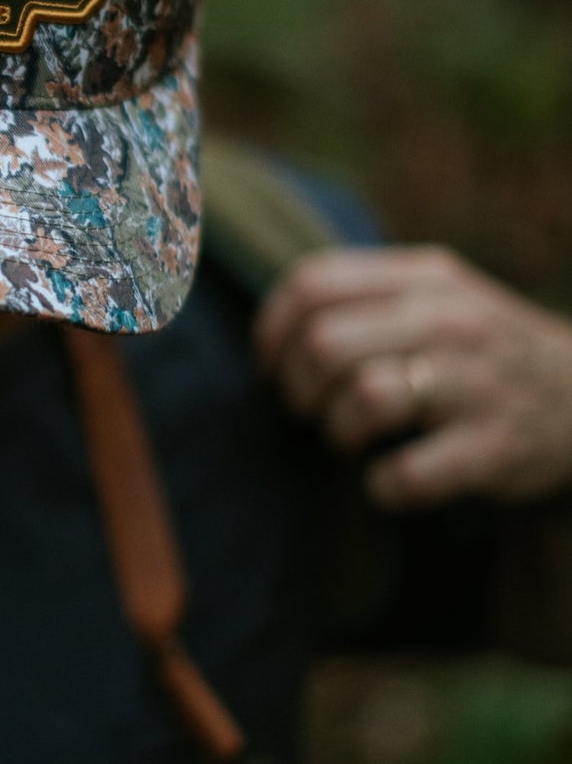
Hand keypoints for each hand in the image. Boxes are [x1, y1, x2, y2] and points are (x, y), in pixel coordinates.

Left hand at [254, 247, 571, 508]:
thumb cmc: (482, 345)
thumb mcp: (436, 293)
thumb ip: (362, 294)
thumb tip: (272, 325)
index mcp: (422, 278)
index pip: (312, 284)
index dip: (271, 329)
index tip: (267, 365)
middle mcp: (449, 321)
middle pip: (325, 343)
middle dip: (297, 387)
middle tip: (307, 410)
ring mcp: (476, 384)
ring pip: (364, 397)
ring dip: (336, 430)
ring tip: (346, 438)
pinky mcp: (496, 448)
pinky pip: (410, 472)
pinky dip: (383, 485)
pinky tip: (386, 481)